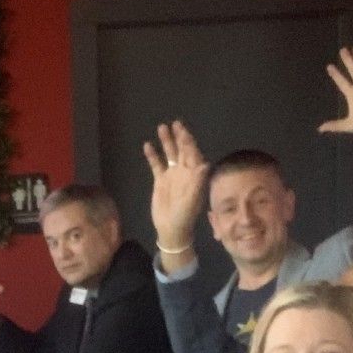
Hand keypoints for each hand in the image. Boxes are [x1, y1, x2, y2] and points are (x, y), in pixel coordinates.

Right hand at [142, 120, 207, 256]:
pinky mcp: (160, 180)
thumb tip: (205, 163)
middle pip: (182, 150)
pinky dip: (153, 155)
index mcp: (194, 174)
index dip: (188, 142)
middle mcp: (184, 171)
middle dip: (179, 137)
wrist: (171, 228)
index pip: (192, 154)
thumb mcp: (192, 199)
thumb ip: (198, 181)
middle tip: (175, 123)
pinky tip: (147, 145)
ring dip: (166, 141)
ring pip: (169, 154)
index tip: (183, 131)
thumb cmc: (185, 215)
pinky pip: (156, 164)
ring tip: (161, 127)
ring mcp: (172, 175)